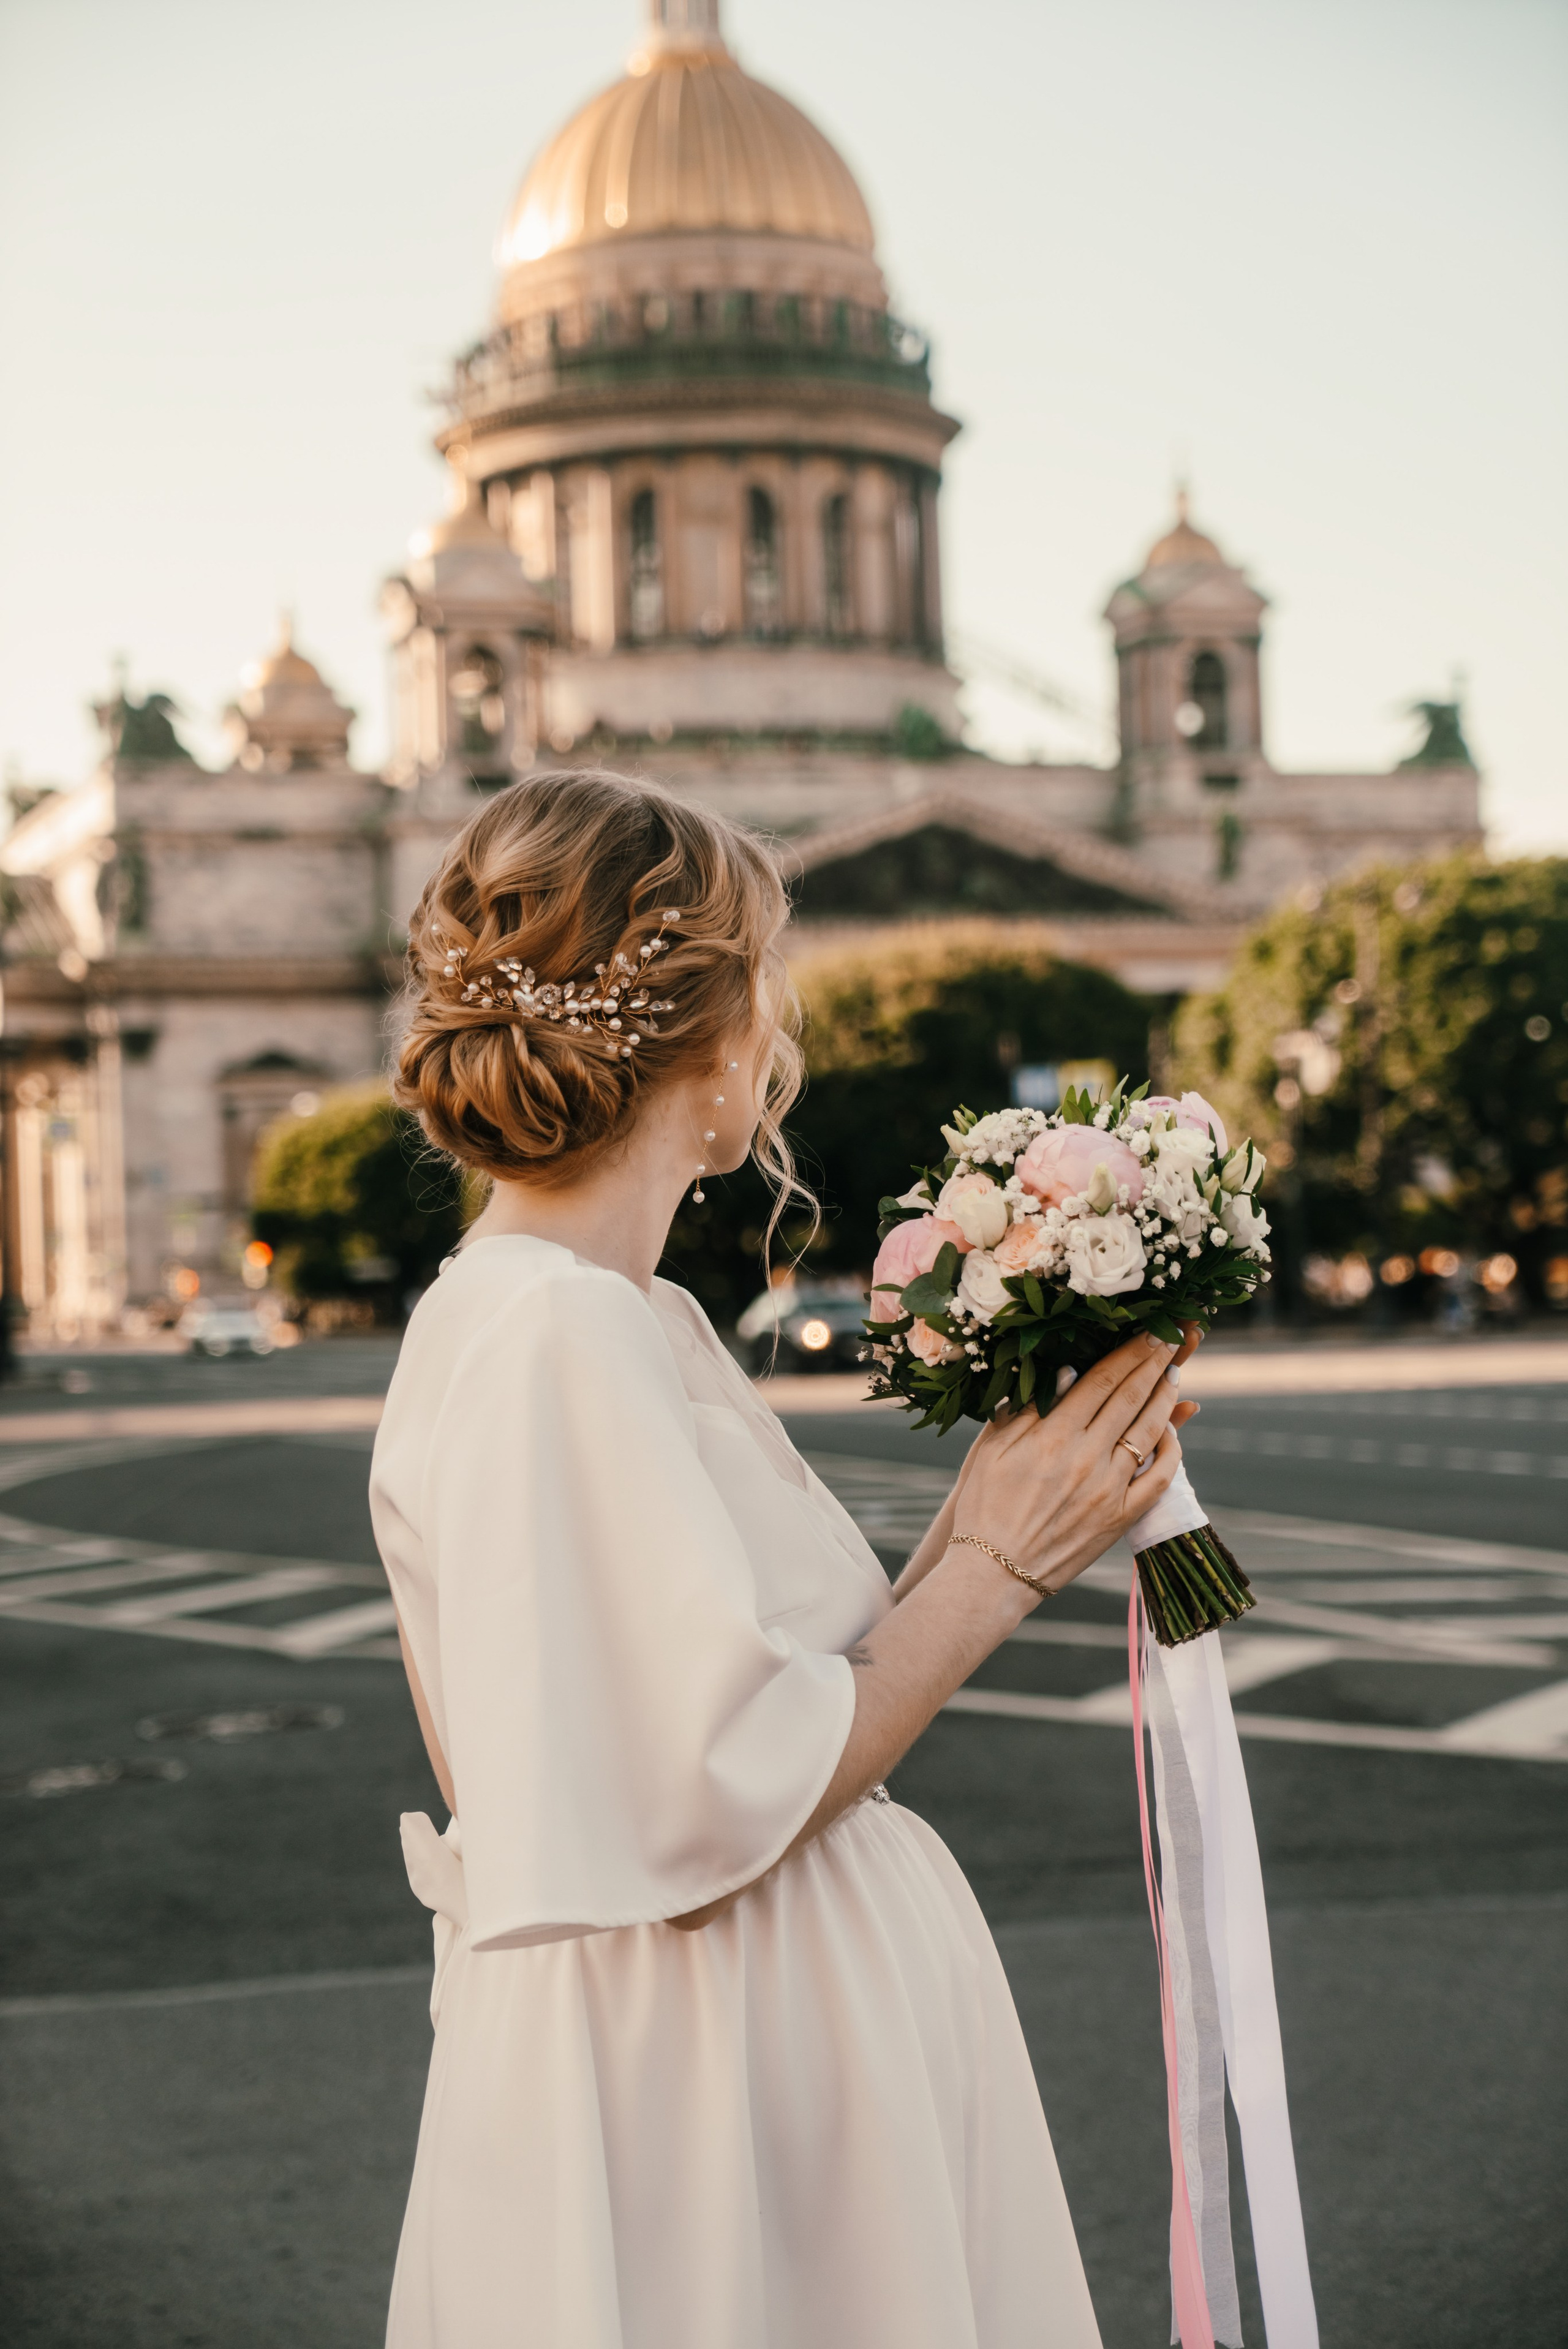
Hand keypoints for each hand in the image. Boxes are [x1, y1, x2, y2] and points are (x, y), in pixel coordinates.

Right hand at [952, 1329, 1190, 1605]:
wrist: (993, 1572)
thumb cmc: (984, 1506)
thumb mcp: (992, 1449)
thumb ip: (1028, 1409)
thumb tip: (1067, 1372)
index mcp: (1053, 1436)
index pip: (1102, 1380)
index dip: (1129, 1352)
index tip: (1148, 1332)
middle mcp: (1087, 1459)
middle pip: (1131, 1398)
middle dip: (1154, 1364)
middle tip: (1170, 1340)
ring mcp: (1108, 1490)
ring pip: (1149, 1432)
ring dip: (1165, 1399)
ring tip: (1173, 1376)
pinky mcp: (1120, 1519)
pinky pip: (1158, 1479)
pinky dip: (1170, 1452)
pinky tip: (1171, 1433)